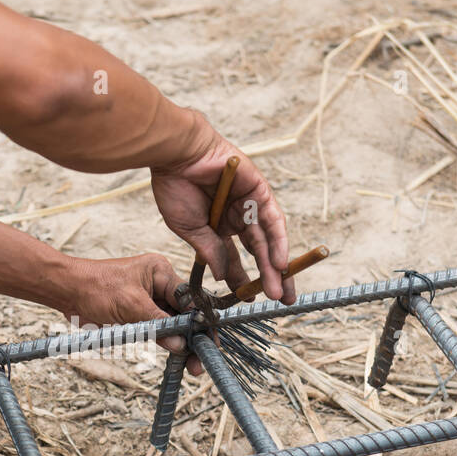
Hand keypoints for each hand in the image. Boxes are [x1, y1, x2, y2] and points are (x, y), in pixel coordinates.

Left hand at [55, 254, 204, 373]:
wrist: (67, 291)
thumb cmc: (95, 288)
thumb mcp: (130, 305)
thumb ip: (157, 325)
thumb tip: (180, 344)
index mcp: (160, 272)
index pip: (189, 298)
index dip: (200, 321)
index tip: (209, 342)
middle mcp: (159, 285)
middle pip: (184, 314)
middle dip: (193, 337)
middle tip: (202, 360)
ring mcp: (150, 301)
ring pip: (173, 326)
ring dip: (182, 345)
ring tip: (193, 366)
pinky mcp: (139, 315)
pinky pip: (159, 331)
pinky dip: (167, 344)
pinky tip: (179, 358)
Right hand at [149, 121, 294, 304]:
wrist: (176, 156)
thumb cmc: (175, 187)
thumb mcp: (190, 229)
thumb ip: (209, 251)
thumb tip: (222, 276)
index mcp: (219, 226)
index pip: (235, 257)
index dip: (242, 278)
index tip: (248, 299)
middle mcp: (237, 216)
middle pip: (258, 251)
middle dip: (268, 276)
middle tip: (278, 299)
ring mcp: (249, 203)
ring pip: (267, 239)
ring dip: (275, 265)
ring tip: (280, 290)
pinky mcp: (259, 190)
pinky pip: (272, 219)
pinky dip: (277, 241)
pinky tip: (279, 263)